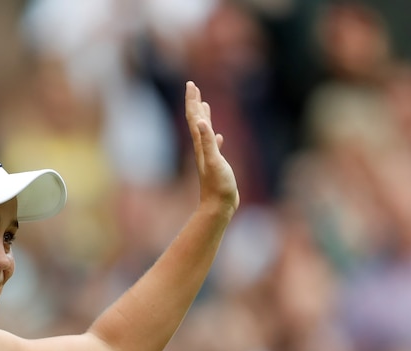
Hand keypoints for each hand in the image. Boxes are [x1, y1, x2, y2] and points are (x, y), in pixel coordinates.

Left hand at [185, 81, 239, 210]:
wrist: (219, 206)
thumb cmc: (217, 185)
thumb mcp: (214, 161)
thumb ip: (208, 141)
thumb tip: (200, 121)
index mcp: (200, 145)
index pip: (194, 117)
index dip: (192, 100)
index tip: (191, 84)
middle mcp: (202, 148)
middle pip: (196, 121)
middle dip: (195, 103)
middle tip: (194, 87)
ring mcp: (209, 156)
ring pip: (205, 132)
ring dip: (204, 117)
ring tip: (204, 105)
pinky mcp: (216, 165)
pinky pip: (215, 146)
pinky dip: (215, 138)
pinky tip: (219, 136)